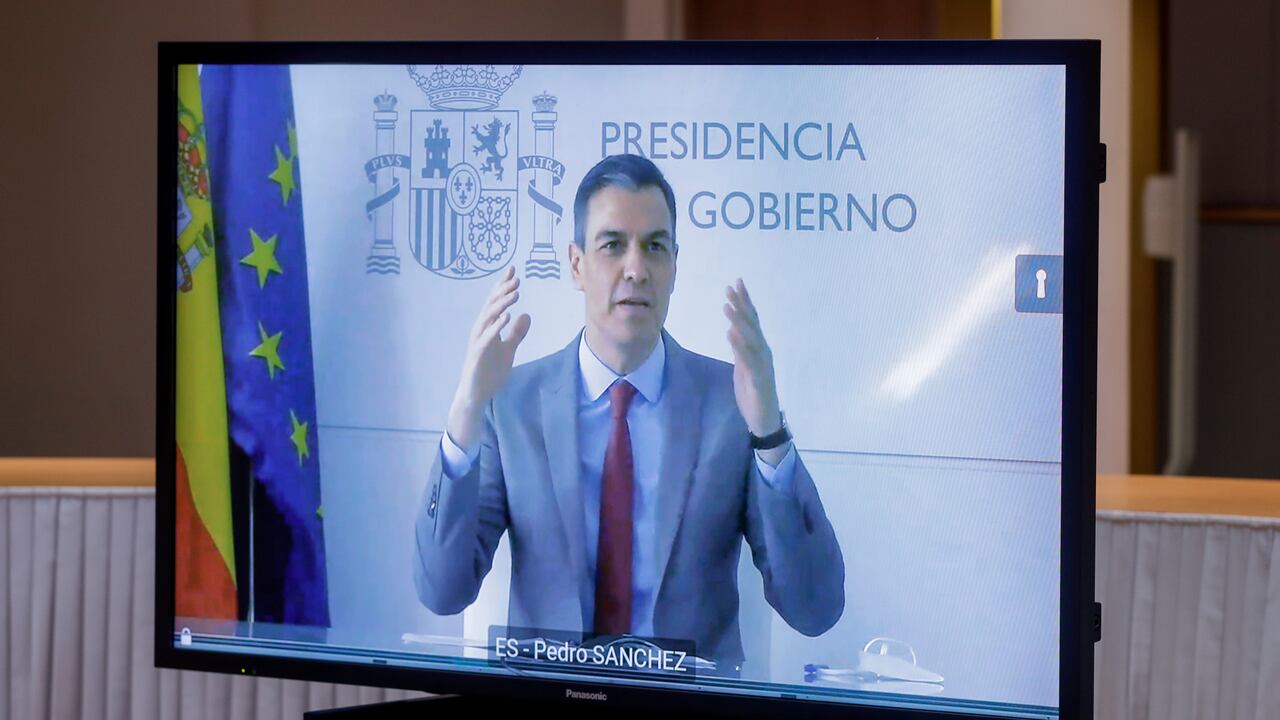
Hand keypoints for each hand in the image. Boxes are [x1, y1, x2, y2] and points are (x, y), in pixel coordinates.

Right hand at [447, 267, 530, 449]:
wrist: (476, 395)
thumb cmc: (489, 372)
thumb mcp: (508, 350)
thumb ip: (516, 333)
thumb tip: (526, 315)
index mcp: (487, 328)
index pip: (495, 303)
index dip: (503, 286)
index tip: (513, 270)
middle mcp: (480, 330)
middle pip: (491, 305)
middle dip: (503, 290)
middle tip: (516, 277)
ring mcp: (477, 341)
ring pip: (489, 317)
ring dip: (501, 304)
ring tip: (515, 292)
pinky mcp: (477, 354)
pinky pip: (487, 336)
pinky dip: (496, 325)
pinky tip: (506, 316)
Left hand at [724, 278, 782, 439]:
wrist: (764, 419)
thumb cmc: (753, 392)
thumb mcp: (744, 367)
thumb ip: (740, 349)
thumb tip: (733, 329)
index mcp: (759, 349)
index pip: (752, 321)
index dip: (745, 302)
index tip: (736, 284)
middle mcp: (763, 352)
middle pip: (752, 325)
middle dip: (742, 305)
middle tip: (731, 287)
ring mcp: (762, 365)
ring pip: (750, 339)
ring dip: (739, 322)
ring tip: (728, 306)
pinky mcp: (758, 379)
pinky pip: (748, 360)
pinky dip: (740, 347)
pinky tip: (731, 335)